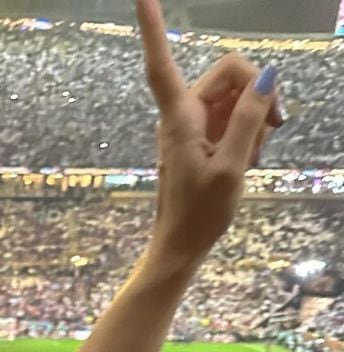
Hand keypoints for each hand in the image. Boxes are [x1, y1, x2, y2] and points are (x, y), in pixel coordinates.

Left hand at [137, 0, 280, 267]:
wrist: (181, 248)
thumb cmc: (199, 214)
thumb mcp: (232, 167)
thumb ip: (249, 119)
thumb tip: (268, 75)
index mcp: (179, 118)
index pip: (160, 63)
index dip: (152, 27)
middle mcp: (182, 114)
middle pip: (228, 73)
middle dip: (257, 92)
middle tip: (275, 128)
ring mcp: (193, 125)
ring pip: (237, 96)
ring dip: (255, 118)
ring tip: (254, 155)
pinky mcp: (203, 138)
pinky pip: (234, 118)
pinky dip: (248, 133)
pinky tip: (248, 158)